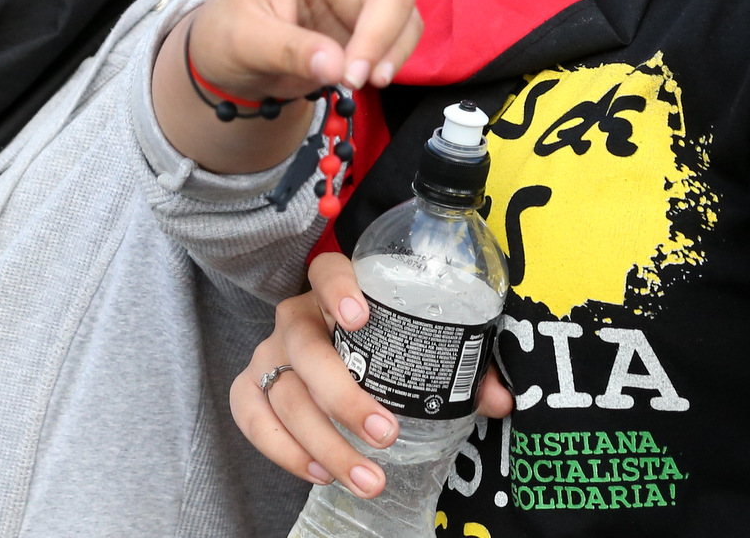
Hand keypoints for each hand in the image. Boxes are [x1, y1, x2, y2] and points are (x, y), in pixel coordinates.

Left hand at [191, 0, 503, 99]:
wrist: (242, 74)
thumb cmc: (233, 36)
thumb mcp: (242, 38)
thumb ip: (290, 48)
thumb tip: (340, 64)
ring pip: (400, 0)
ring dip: (387, 38)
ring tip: (359, 75)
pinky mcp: (379, 23)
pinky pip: (404, 35)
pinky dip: (392, 58)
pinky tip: (370, 75)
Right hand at [231, 252, 514, 496]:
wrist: (328, 354)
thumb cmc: (379, 343)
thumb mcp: (413, 341)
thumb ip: (456, 364)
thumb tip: (500, 399)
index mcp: (333, 291)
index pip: (326, 272)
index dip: (339, 290)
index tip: (361, 317)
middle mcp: (295, 318)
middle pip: (306, 349)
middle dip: (343, 396)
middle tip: (384, 433)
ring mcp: (268, 353)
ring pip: (284, 396)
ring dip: (325, 443)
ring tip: (367, 478)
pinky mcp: (249, 388)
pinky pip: (253, 419)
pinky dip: (284, 451)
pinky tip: (319, 473)